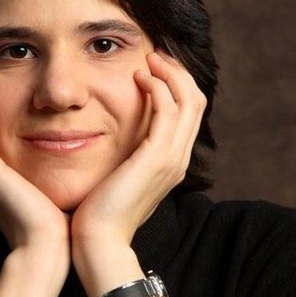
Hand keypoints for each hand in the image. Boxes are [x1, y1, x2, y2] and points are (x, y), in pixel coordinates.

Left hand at [70, 51, 205, 282]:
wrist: (99, 241)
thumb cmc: (100, 211)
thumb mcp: (117, 177)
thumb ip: (125, 156)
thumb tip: (114, 138)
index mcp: (171, 162)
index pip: (187, 113)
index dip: (176, 85)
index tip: (153, 67)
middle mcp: (178, 158)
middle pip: (195, 101)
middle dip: (178, 73)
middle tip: (155, 55)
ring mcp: (171, 158)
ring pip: (188, 100)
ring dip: (170, 74)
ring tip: (148, 59)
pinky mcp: (156, 158)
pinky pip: (168, 110)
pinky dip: (159, 88)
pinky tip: (139, 76)